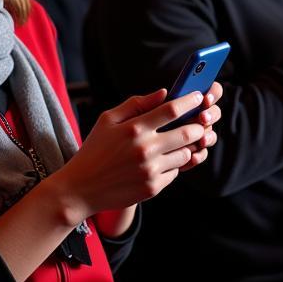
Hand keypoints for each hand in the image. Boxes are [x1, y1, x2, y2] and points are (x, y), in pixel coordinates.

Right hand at [52, 87, 216, 223]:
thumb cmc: (94, 148)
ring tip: (181, 141)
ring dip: (188, 146)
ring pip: (186, 154)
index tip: (198, 96)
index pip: (172, 110)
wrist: (81, 188)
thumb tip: (164, 93)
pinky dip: (174, 164)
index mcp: (134, 128)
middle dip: (198, 125)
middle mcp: (145, 149)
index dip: (190, 101)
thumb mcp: (108, 119)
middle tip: (201, 121)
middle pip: (187, 133)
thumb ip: (136, 104)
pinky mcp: (153, 188)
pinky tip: (163, 160)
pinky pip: (175, 172)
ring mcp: (150, 170)